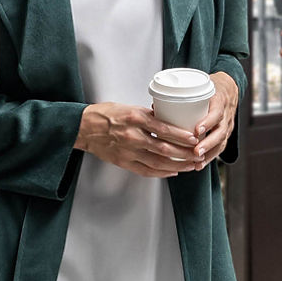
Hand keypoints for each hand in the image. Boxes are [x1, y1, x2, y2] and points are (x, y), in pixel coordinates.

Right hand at [75, 102, 199, 177]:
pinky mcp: (124, 162)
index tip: (194, 138)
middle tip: (198, 154)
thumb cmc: (106, 114)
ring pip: (158, 162)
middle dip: (184, 154)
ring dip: (177, 165)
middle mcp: (133, 136)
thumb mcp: (129, 108)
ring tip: (190, 165)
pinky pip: (146, 171)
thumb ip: (148, 115)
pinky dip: (161, 173)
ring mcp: (128, 151)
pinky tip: (172, 172)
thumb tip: (168, 119)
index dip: (181, 136)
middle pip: (164, 148)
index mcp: (135, 118)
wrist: (83, 128)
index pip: (164, 129)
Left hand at [185, 72, 238, 170]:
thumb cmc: (211, 87)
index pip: (217, 112)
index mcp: (219, 101)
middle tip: (196, 152)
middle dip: (208, 144)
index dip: (208, 122)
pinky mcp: (226, 134)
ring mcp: (228, 125)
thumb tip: (155, 109)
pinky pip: (220, 147)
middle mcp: (226, 115)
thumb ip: (181, 97)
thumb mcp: (200, 87)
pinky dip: (210, 157)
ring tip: (196, 163)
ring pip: (222, 142)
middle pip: (221, 132)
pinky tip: (199, 165)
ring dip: (209, 154)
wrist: (229, 89)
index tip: (196, 130)